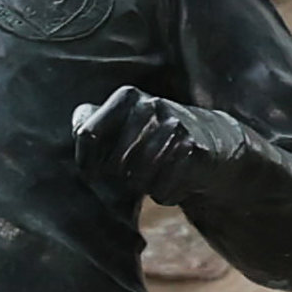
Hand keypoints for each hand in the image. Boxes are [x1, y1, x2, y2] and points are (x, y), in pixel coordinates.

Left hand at [75, 83, 254, 200]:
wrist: (213, 141)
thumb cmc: (156, 136)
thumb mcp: (124, 121)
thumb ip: (93, 122)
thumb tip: (78, 127)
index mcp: (126, 97)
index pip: (87, 135)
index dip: (86, 162)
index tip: (94, 173)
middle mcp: (149, 105)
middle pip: (112, 165)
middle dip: (121, 179)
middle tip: (136, 173)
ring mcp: (173, 126)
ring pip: (138, 180)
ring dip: (146, 187)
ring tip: (157, 175)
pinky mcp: (192, 150)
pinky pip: (163, 189)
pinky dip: (166, 194)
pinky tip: (176, 180)